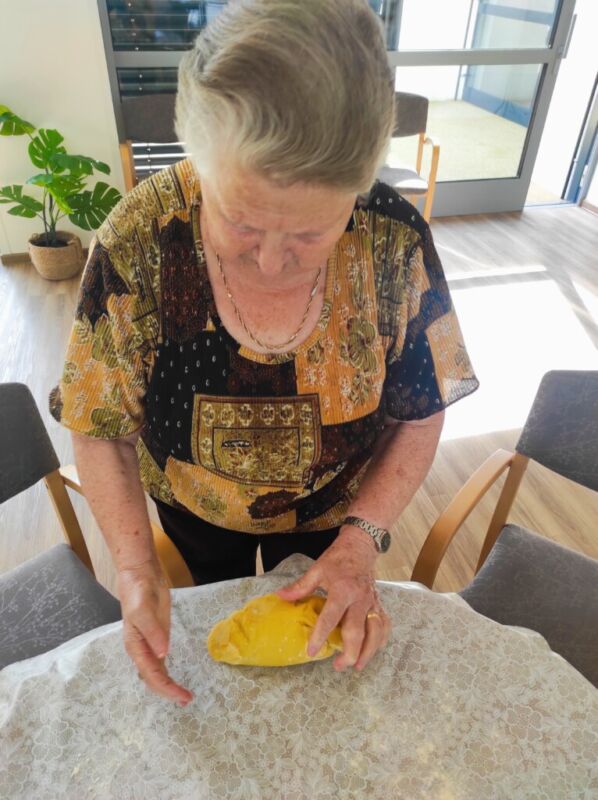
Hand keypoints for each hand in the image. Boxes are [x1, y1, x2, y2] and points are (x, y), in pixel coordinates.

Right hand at [117, 563, 192, 705]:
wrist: (140, 575)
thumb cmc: (137, 592)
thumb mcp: (143, 609)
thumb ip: (153, 632)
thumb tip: (163, 653)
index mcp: (135, 646)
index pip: (151, 674)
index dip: (166, 687)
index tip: (181, 695)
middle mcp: (141, 650)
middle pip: (153, 678)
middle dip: (169, 691)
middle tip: (187, 700)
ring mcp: (150, 645)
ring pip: (157, 673)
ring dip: (168, 686)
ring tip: (184, 697)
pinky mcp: (158, 638)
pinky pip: (161, 662)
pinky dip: (168, 674)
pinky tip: (175, 682)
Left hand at [276, 527, 390, 670]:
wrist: (361, 545)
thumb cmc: (338, 558)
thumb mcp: (317, 569)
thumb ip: (301, 586)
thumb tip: (281, 597)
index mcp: (342, 590)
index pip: (331, 617)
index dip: (320, 635)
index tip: (311, 651)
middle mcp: (360, 599)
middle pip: (357, 631)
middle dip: (349, 653)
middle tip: (337, 666)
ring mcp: (372, 602)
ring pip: (375, 632)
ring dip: (368, 652)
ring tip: (356, 666)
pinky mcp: (380, 604)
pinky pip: (384, 625)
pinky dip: (381, 640)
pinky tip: (372, 650)